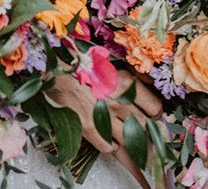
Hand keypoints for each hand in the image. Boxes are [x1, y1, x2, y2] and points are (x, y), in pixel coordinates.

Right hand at [50, 69, 161, 188]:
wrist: (52, 67)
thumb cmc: (78, 61)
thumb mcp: (108, 61)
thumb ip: (130, 73)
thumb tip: (149, 81)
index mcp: (125, 82)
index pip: (154, 106)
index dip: (155, 112)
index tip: (152, 113)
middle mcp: (118, 101)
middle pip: (146, 126)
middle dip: (151, 131)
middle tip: (150, 132)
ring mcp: (104, 117)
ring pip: (131, 139)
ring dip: (134, 141)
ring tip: (133, 139)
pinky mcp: (89, 128)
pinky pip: (108, 146)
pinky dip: (112, 146)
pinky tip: (111, 140)